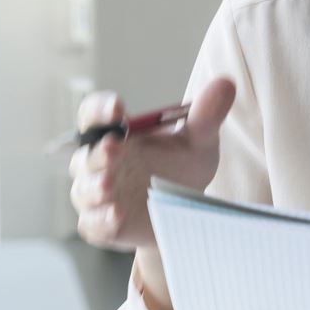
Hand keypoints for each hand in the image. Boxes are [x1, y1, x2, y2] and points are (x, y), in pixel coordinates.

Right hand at [69, 76, 237, 252]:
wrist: (186, 212)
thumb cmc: (183, 168)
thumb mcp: (199, 141)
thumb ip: (207, 115)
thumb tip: (226, 84)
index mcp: (118, 134)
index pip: (95, 115)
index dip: (100, 109)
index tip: (117, 107)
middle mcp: (101, 163)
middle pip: (86, 154)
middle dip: (98, 152)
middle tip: (114, 147)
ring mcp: (98, 196)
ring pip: (83, 190)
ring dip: (93, 187)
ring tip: (109, 184)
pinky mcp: (103, 225)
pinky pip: (92, 224)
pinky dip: (101, 221)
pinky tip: (116, 216)